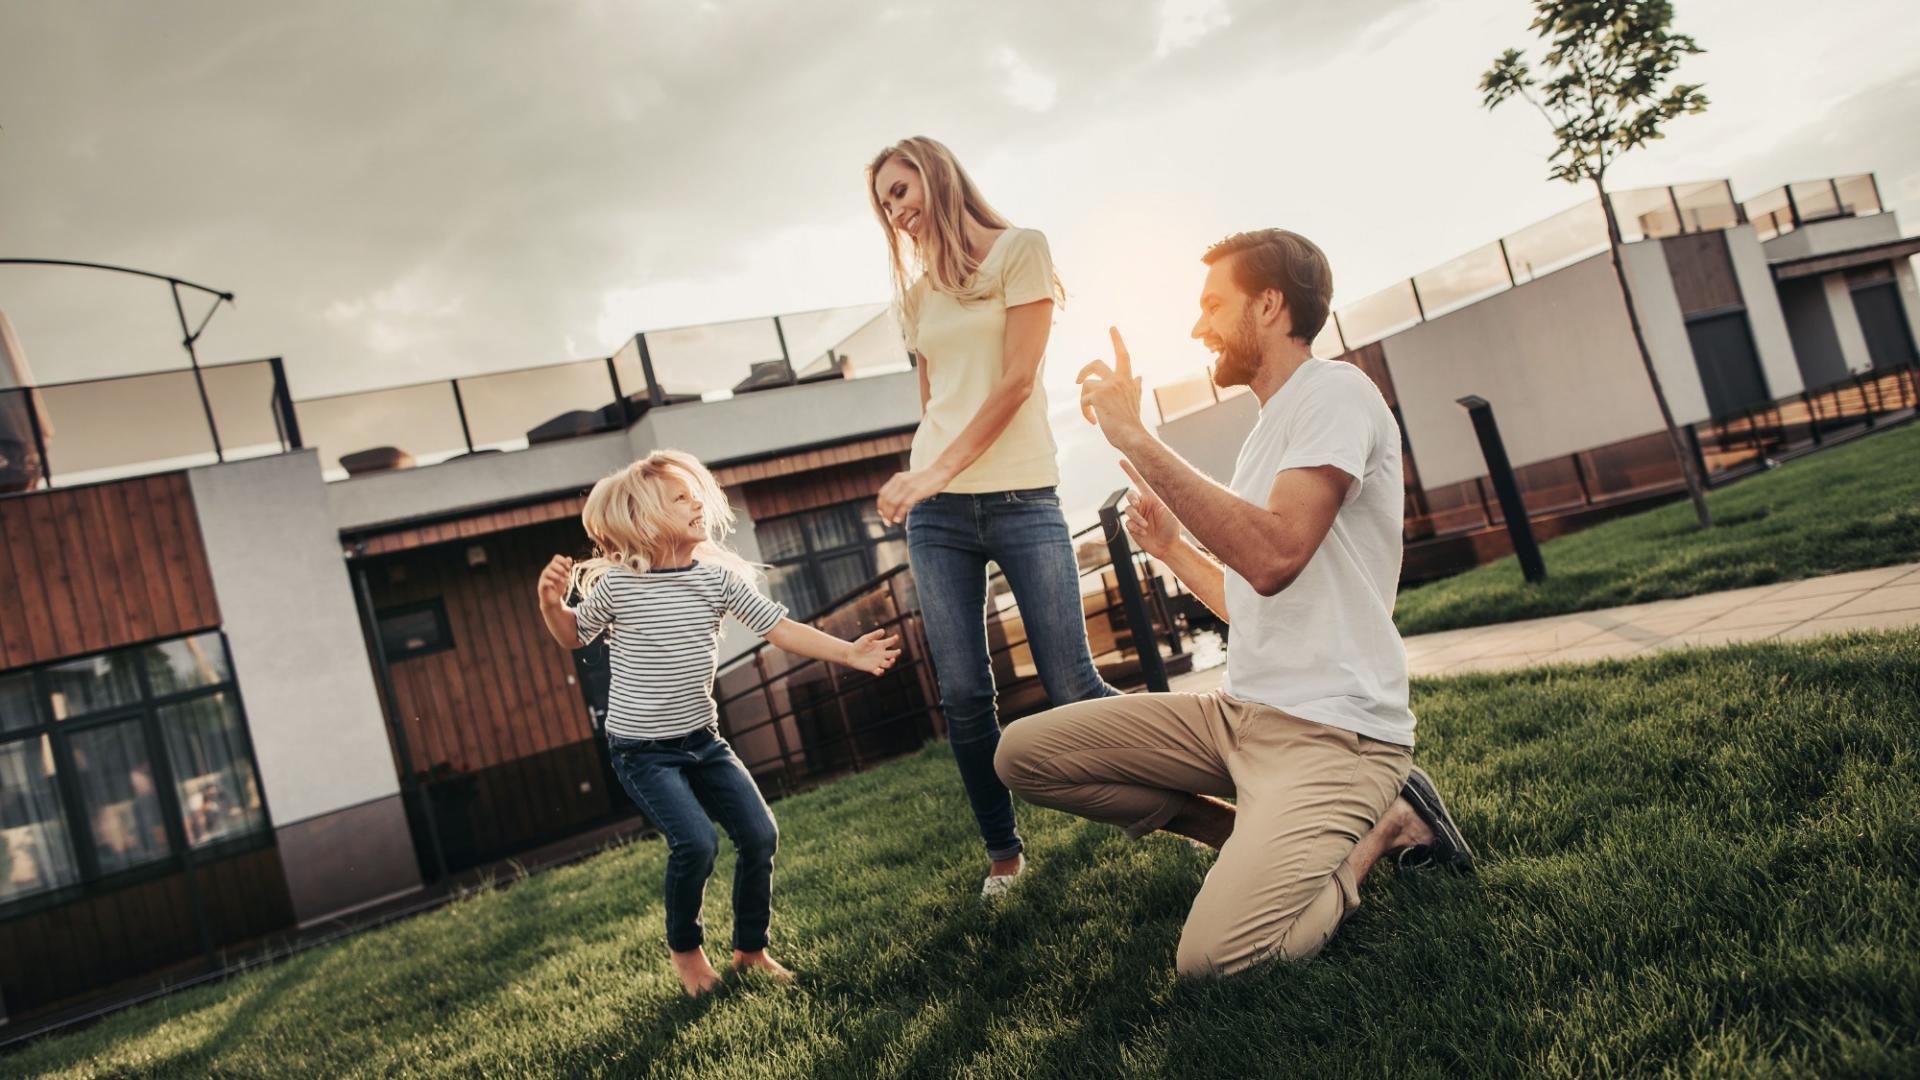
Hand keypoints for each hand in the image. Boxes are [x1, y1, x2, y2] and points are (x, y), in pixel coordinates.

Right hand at [537, 555, 573, 608]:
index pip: (556, 557)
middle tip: (567, 575)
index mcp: (553, 567)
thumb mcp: (565, 577)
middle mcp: (547, 571)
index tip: (569, 567)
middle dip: (561, 569)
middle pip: (552, 564)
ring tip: (563, 581)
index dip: (563, 560)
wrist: (553, 600)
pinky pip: (544, 582)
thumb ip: (567, 568)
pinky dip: (551, 583)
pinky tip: (555, 586)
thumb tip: (569, 558)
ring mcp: (543, 578)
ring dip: (557, 576)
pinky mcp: (541, 586)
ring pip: (547, 572)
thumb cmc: (558, 587)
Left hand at [844, 629, 902, 674]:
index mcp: (881, 645)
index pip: (890, 642)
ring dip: (891, 663)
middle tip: (898, 651)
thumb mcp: (866, 638)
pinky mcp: (873, 669)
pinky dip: (881, 672)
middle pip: (893, 654)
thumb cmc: (859, 645)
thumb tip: (883, 631)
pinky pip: (879, 672)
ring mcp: (878, 662)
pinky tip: (880, 670)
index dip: (894, 639)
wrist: (851, 654)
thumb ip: (874, 635)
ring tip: (891, 660)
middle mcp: (882, 654)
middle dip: (897, 653)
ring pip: (888, 664)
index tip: (896, 637)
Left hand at [877, 469, 943, 526]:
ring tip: (891, 523)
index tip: (882, 514)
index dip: (881, 505)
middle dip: (885, 513)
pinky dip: (899, 514)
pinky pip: (904, 505)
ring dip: (890, 515)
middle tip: (887, 522)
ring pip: (893, 503)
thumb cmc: (927, 478)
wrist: (939, 471)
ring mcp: (908, 486)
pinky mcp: (916, 492)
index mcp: (897, 478)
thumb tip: (896, 503)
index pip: (882, 493)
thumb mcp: (910, 480)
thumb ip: (902, 488)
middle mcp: (900, 481)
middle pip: (886, 500)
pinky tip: (899, 520)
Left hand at [1075, 326, 1145, 448]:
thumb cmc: (1131, 422)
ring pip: (1086, 385)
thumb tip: (1140, 376)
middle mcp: (1119, 379)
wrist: (1131, 436)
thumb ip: (1135, 387)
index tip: (1112, 327)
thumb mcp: (1135, 400)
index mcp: (1127, 379)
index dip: (1117, 340)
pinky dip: (1085, 412)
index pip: (1123, 355)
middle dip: (1084, 370)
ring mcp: (1108, 386)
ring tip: (1092, 415)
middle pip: (1096, 364)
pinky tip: (1093, 422)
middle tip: (1077, 380)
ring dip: (1085, 401)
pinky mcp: (1097, 396)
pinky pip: (1083, 400)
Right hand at [1117, 459, 1177, 556]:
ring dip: (1136, 517)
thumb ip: (1163, 499)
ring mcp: (1137, 516)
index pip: (1140, 481)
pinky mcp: (1132, 527)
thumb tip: (1162, 485)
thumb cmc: (1174, 527)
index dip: (1131, 470)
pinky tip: (1144, 532)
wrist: (1169, 546)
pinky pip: (1127, 523)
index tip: (1122, 460)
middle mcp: (1143, 505)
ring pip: (1128, 510)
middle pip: (1130, 495)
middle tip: (1137, 503)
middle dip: (1132, 498)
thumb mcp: (1172, 510)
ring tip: (1146, 526)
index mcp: (1152, 497)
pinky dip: (1135, 527)